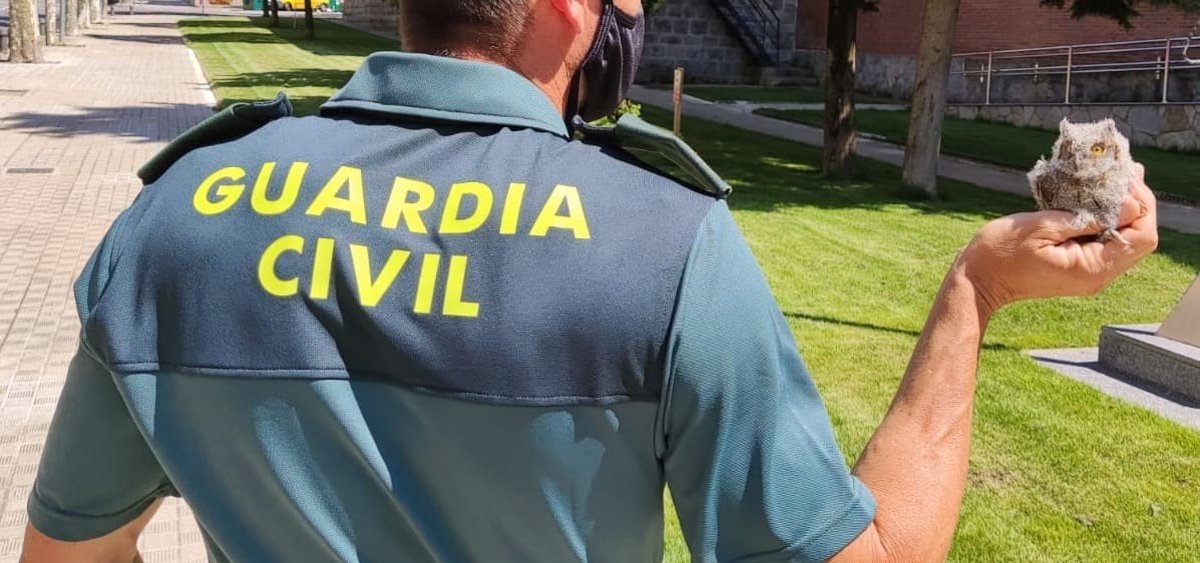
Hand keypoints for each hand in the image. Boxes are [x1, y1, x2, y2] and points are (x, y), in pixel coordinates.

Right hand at [955, 163, 1157, 313]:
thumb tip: (1130, 205)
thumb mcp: (1042, 226)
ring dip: (1124, 210)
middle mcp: (1099, 276)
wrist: (978, 281)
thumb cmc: (1001, 253)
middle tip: (1124, 174)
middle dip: (1137, 204)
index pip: (1142, 237)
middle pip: (1140, 239)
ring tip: (1114, 182)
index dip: (1141, 204)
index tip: (1125, 180)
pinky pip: (1108, 243)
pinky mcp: (1081, 269)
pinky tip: (1099, 200)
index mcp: (1092, 269)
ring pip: (1127, 240)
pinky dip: (1109, 220)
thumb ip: (1088, 217)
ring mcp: (1091, 275)